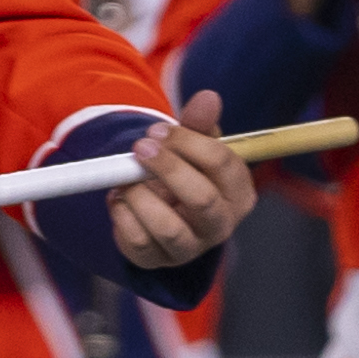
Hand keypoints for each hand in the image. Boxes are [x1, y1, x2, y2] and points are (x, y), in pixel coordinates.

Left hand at [101, 109, 255, 273]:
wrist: (160, 206)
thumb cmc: (185, 170)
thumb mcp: (193, 144)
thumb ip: (199, 123)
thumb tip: (208, 97)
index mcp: (238, 193)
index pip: (223, 164)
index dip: (187, 143)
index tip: (157, 130)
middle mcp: (220, 225)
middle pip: (202, 199)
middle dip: (168, 168)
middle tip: (139, 147)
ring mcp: (189, 248)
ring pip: (169, 228)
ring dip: (140, 196)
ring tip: (126, 178)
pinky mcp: (157, 260)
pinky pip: (138, 242)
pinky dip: (122, 215)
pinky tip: (119, 198)